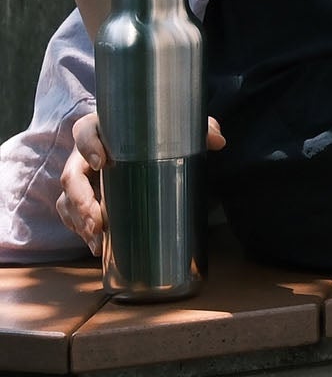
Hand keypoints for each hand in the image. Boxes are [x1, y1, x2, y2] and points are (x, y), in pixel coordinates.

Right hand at [58, 109, 226, 258]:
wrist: (151, 147)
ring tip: (97, 239)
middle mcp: (86, 154)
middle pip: (71, 174)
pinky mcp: (85, 198)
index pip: (85, 131)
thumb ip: (200, 128)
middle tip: (97, 220)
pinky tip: (98, 247)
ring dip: (78, 221)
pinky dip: (81, 231)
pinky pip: (72, 215)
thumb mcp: (181, 129)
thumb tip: (218, 141)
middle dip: (80, 199)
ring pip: (68, 199)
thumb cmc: (160, 135)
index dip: (88, 145)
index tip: (101, 162)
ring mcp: (84, 178)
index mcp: (103, 129)